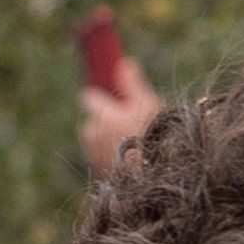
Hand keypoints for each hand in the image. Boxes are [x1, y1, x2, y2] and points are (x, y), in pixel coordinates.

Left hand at [79, 55, 161, 176]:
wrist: (154, 179)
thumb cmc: (153, 138)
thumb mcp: (148, 105)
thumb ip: (132, 84)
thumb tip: (124, 63)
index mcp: (102, 114)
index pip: (89, 97)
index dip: (99, 95)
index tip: (110, 96)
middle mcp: (93, 133)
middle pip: (92, 120)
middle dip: (104, 120)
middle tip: (126, 122)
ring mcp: (93, 155)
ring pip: (96, 140)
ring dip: (106, 139)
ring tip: (131, 143)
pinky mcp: (98, 173)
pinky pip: (101, 157)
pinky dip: (110, 155)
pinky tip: (130, 159)